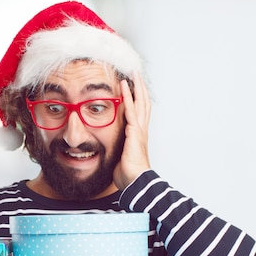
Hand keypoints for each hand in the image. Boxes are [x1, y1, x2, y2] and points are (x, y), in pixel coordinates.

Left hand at [113, 73, 151, 189]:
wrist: (135, 181)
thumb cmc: (129, 174)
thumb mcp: (121, 157)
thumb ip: (118, 148)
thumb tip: (111, 149)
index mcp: (138, 135)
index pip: (140, 112)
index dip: (138, 98)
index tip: (135, 87)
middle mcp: (141, 129)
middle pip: (144, 103)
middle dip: (140, 88)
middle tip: (137, 74)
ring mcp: (139, 130)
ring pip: (140, 103)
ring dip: (136, 87)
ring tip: (133, 74)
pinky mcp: (134, 132)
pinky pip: (131, 111)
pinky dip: (128, 97)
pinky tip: (125, 86)